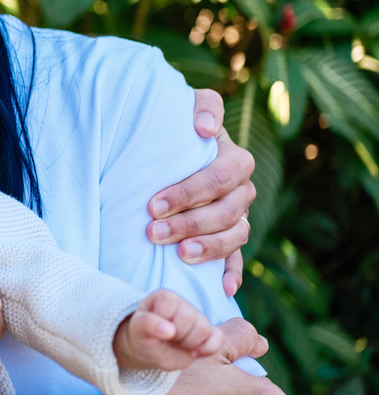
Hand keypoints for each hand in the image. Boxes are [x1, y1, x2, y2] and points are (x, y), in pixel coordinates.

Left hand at [113, 289, 222, 370]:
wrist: (150, 351)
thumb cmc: (143, 337)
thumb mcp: (138, 331)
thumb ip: (148, 325)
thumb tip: (169, 330)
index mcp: (164, 297)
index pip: (170, 302)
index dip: (162, 321)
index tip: (153, 329)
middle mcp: (184, 304)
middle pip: (190, 318)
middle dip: (176, 334)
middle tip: (165, 339)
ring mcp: (198, 317)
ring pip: (204, 329)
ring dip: (189, 344)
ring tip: (176, 344)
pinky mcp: (208, 333)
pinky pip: (218, 338)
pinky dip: (207, 349)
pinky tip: (192, 353)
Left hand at [148, 89, 255, 296]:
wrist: (165, 152)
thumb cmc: (174, 130)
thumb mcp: (184, 108)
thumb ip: (203, 106)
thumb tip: (206, 129)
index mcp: (233, 160)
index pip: (221, 177)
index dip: (190, 192)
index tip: (154, 205)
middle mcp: (240, 190)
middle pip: (226, 211)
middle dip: (190, 223)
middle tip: (154, 232)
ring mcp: (237, 216)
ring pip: (235, 235)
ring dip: (208, 248)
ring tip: (179, 256)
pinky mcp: (228, 239)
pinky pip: (238, 259)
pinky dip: (232, 274)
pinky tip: (222, 288)